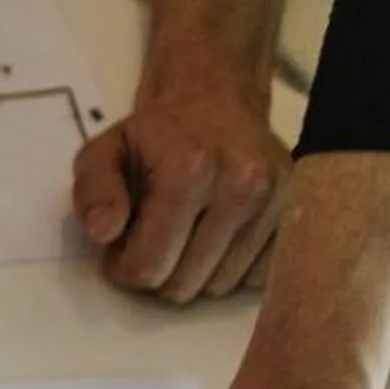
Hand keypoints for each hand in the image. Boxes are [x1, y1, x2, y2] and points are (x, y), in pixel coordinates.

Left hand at [74, 87, 289, 303]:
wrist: (215, 100)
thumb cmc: (153, 136)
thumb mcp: (102, 154)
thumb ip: (93, 192)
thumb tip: (104, 232)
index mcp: (190, 171)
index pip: (147, 268)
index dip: (123, 268)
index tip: (122, 245)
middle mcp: (243, 185)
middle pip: (183, 284)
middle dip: (158, 272)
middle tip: (153, 238)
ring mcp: (277, 199)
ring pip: (219, 287)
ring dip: (194, 272)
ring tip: (185, 232)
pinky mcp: (296, 210)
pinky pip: (256, 277)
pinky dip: (230, 267)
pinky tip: (218, 236)